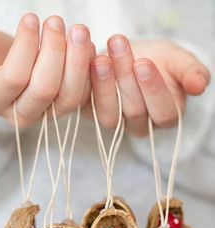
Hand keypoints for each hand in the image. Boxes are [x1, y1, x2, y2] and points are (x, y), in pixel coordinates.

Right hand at [0, 13, 91, 126]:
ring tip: (78, 32)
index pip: (14, 77)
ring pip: (69, 96)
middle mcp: (21, 114)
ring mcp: (46, 115)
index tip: (30, 18)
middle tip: (56, 21)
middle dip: (54, 51)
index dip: (25, 46)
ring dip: (77, 61)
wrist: (14, 66)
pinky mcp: (65, 109)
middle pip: (44, 89)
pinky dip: (89, 71)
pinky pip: (84, 96)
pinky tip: (88, 47)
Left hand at [90, 37, 209, 135]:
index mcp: (165, 116)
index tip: (144, 63)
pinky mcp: (92, 113)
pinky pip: (87, 106)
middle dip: (126, 77)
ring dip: (104, 84)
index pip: (163, 112)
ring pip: (109, 113)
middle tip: (118, 46)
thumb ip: (191, 72)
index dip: (154, 89)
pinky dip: (85, 86)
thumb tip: (199, 86)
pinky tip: (86, 63)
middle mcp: (139, 125)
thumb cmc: (160, 62)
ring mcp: (115, 121)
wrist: (133, 58)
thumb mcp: (179, 62)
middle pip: (135, 110)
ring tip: (100, 58)